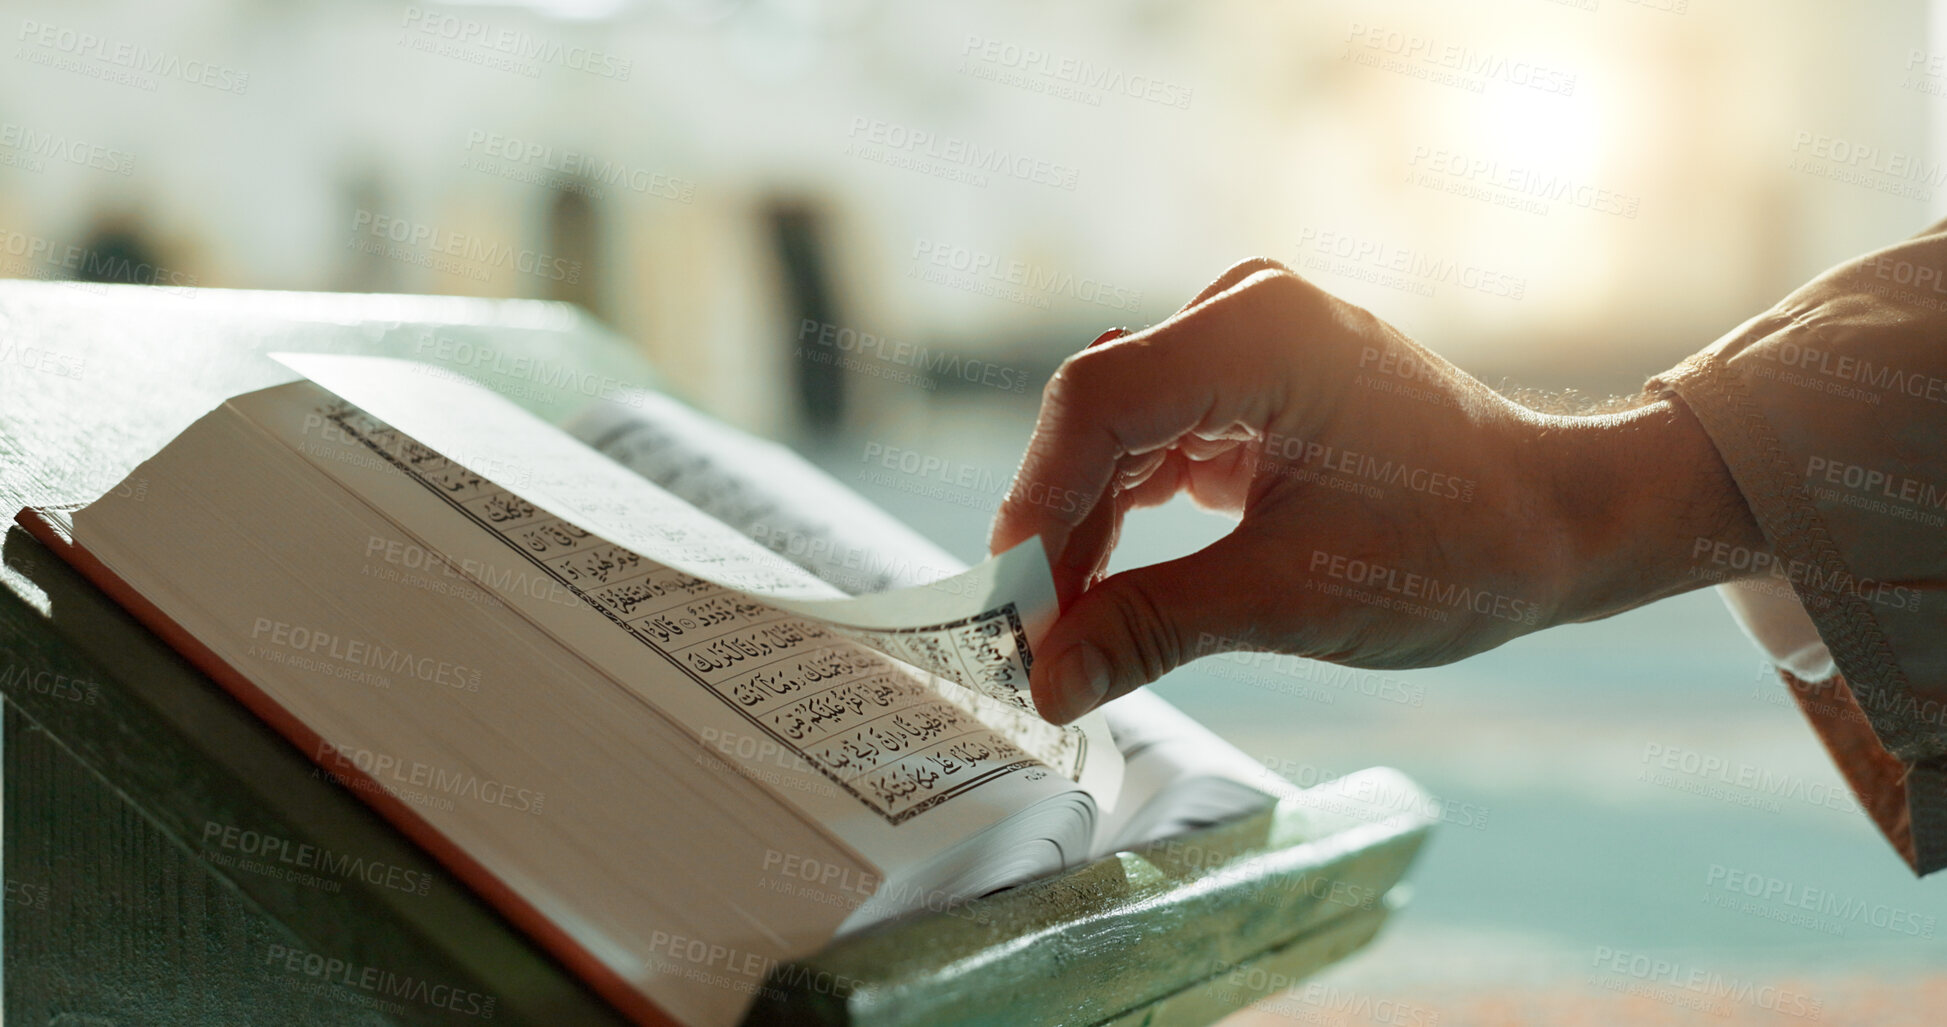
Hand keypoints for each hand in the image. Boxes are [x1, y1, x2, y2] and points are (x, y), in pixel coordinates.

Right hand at [992, 259, 1765, 723]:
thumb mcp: (1290, 599)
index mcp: (1261, 331)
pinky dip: (1125, 516)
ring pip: (1117, 437)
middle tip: (1027, 636)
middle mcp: (1243, 313)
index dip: (1038, 506)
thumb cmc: (1454, 547)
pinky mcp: (1246, 385)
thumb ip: (1152, 630)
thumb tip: (1044, 681)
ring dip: (1086, 529)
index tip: (1011, 606)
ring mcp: (1244, 343)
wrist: (1554, 525)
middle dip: (1058, 529)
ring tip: (1064, 626)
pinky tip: (1107, 583)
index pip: (1099, 403)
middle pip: (1099, 417)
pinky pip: (1153, 445)